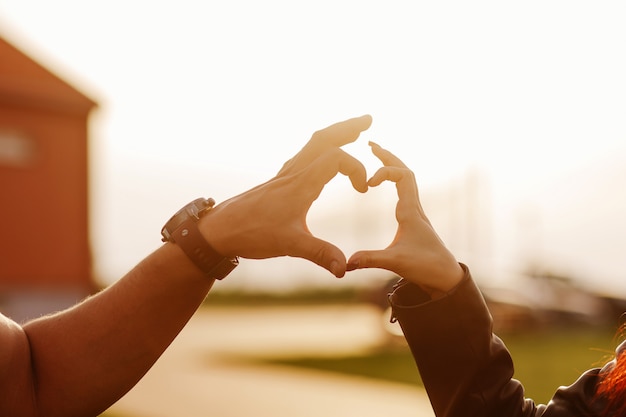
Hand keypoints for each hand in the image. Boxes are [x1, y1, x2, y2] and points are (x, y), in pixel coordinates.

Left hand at [202, 115, 371, 276]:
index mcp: (300, 184)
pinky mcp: (279, 182)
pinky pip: (303, 156)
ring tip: (352, 131)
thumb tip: (344, 268)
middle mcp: (293, 174)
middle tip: (367, 119)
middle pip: (323, 138)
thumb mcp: (289, 245)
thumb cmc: (251, 233)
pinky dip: (319, 149)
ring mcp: (285, 176)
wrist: (219, 229)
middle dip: (347, 128)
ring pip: (312, 144)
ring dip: (334, 134)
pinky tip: (321, 156)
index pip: (336, 158)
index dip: (356, 168)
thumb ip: (319, 254)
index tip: (363, 190)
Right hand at [347, 142, 463, 295]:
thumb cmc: (426, 267)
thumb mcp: (395, 262)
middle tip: (371, 144)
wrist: (447, 278)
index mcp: (411, 211)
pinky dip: (394, 180)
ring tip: (376, 155)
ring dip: (392, 165)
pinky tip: (386, 182)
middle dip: (388, 156)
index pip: (403, 176)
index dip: (385, 171)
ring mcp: (415, 213)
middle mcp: (415, 208)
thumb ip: (371, 260)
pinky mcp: (414, 221)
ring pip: (407, 180)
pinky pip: (405, 191)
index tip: (368, 182)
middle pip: (405, 171)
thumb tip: (347, 262)